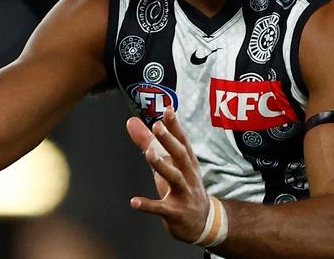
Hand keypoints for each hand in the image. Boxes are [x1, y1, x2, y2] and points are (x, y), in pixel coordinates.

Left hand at [126, 106, 209, 242]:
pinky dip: (148, 205)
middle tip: (157, 126)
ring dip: (162, 165)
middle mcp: (188, 176)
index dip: (175, 126)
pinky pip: (161, 208)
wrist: (203, 223)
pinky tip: (134, 202)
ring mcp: (184, 194)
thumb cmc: (183, 187)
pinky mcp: (175, 213)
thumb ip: (147, 141)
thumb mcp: (168, 163)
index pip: (182, 141)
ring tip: (148, 153)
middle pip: (180, 155)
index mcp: (187, 163)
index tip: (168, 110)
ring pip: (174, 178)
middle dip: (169, 140)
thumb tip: (130, 121)